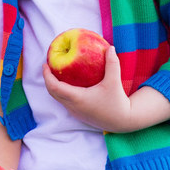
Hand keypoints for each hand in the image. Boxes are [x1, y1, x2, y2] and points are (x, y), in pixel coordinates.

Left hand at [42, 47, 169, 133]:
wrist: (124, 122)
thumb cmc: (118, 102)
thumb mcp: (114, 82)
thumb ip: (112, 64)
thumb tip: (110, 47)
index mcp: (77, 98)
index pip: (54, 87)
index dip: (47, 76)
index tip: (45, 64)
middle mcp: (73, 107)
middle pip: (52, 92)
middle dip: (48, 79)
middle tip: (48, 65)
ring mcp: (75, 112)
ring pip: (58, 98)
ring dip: (54, 86)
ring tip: (56, 72)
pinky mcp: (79, 114)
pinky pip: (65, 101)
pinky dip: (61, 91)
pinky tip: (68, 82)